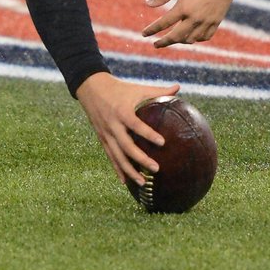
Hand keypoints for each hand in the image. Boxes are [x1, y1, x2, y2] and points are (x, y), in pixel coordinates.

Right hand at [76, 71, 180, 186]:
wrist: (91, 88)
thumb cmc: (119, 88)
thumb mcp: (137, 88)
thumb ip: (158, 91)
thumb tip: (178, 88)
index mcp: (122, 112)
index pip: (136, 125)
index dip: (148, 134)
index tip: (162, 142)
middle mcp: (113, 125)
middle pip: (126, 146)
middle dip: (141, 159)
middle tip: (156, 168)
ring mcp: (106, 134)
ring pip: (117, 156)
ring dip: (129, 170)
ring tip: (143, 182)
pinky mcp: (102, 139)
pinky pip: (110, 157)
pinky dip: (118, 169)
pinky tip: (125, 182)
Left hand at [142, 0, 238, 48]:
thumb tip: (147, 4)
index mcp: (184, 7)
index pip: (164, 23)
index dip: (152, 30)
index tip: (144, 34)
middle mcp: (195, 17)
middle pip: (176, 37)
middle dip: (164, 42)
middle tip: (155, 44)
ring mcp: (207, 21)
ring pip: (191, 39)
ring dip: (180, 41)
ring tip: (173, 38)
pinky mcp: (216, 21)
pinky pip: (205, 37)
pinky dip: (196, 39)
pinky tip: (191, 36)